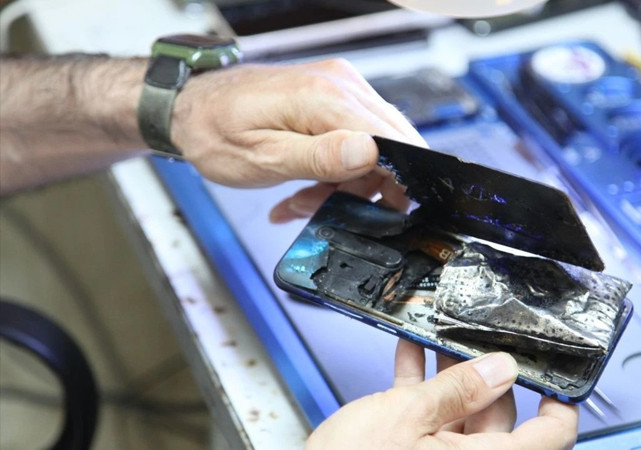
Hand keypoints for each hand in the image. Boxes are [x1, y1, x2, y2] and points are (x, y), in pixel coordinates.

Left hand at [170, 58, 424, 220]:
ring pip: (374, 146)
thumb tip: (371, 154)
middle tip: (324, 206)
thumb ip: (320, 157)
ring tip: (304, 199)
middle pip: (390, 144)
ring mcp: (338, 87)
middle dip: (365, 186)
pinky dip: (338, 167)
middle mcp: (340, 84)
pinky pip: (355, 137)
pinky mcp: (332, 96)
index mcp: (324, 97)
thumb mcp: (264, 157)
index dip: (397, 182)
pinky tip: (309, 184)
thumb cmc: (214, 131)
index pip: (393, 140)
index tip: (382, 211)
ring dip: (346, 182)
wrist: (189, 107)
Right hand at [306, 340, 578, 448]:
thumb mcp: (406, 418)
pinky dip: (423, 388)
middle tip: (477, 338)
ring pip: (463, 414)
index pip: (550, 438)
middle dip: (488, 374)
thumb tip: (502, 369)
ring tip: (438, 338)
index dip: (560, 405)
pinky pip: (430, 420)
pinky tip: (410, 356)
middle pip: (501, 417)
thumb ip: (458, 391)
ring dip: (451, 374)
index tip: (556, 376)